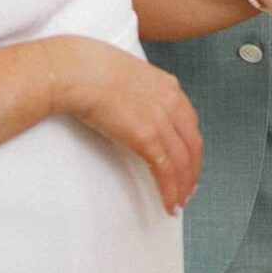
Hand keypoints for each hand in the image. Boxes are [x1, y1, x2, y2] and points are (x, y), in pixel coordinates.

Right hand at [52, 37, 202, 213]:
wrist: (78, 71)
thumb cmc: (89, 68)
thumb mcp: (125, 75)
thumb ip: (137, 92)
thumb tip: (131, 108)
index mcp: (168, 86)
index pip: (190, 123)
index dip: (192, 147)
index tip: (189, 162)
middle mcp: (172, 103)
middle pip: (193, 145)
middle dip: (192, 171)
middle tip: (188, 189)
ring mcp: (161, 120)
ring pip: (183, 163)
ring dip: (182, 188)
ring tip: (178, 204)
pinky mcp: (147, 138)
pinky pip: (166, 172)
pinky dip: (170, 192)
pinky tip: (169, 204)